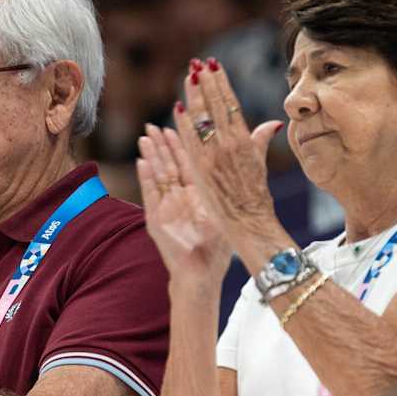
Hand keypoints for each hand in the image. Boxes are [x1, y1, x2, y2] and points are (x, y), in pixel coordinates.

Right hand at [138, 122, 232, 287]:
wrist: (203, 273)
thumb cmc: (218, 245)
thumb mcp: (228, 208)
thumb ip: (237, 181)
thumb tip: (254, 168)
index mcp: (196, 194)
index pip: (188, 162)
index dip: (182, 142)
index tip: (178, 122)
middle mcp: (179, 198)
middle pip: (169, 165)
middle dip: (162, 144)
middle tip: (154, 124)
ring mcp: (166, 208)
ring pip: (158, 176)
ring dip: (151, 156)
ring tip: (145, 136)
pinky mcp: (157, 220)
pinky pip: (151, 195)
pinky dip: (146, 178)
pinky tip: (142, 162)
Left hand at [175, 58, 282, 239]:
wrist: (247, 219)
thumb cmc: (256, 193)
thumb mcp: (259, 161)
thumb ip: (261, 138)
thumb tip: (273, 123)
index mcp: (244, 139)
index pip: (230, 103)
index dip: (221, 82)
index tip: (214, 65)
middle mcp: (228, 144)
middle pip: (214, 106)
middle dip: (205, 83)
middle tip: (196, 63)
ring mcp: (212, 155)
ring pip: (200, 119)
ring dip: (193, 96)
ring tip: (188, 77)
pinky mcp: (199, 168)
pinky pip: (189, 141)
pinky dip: (183, 124)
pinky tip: (178, 108)